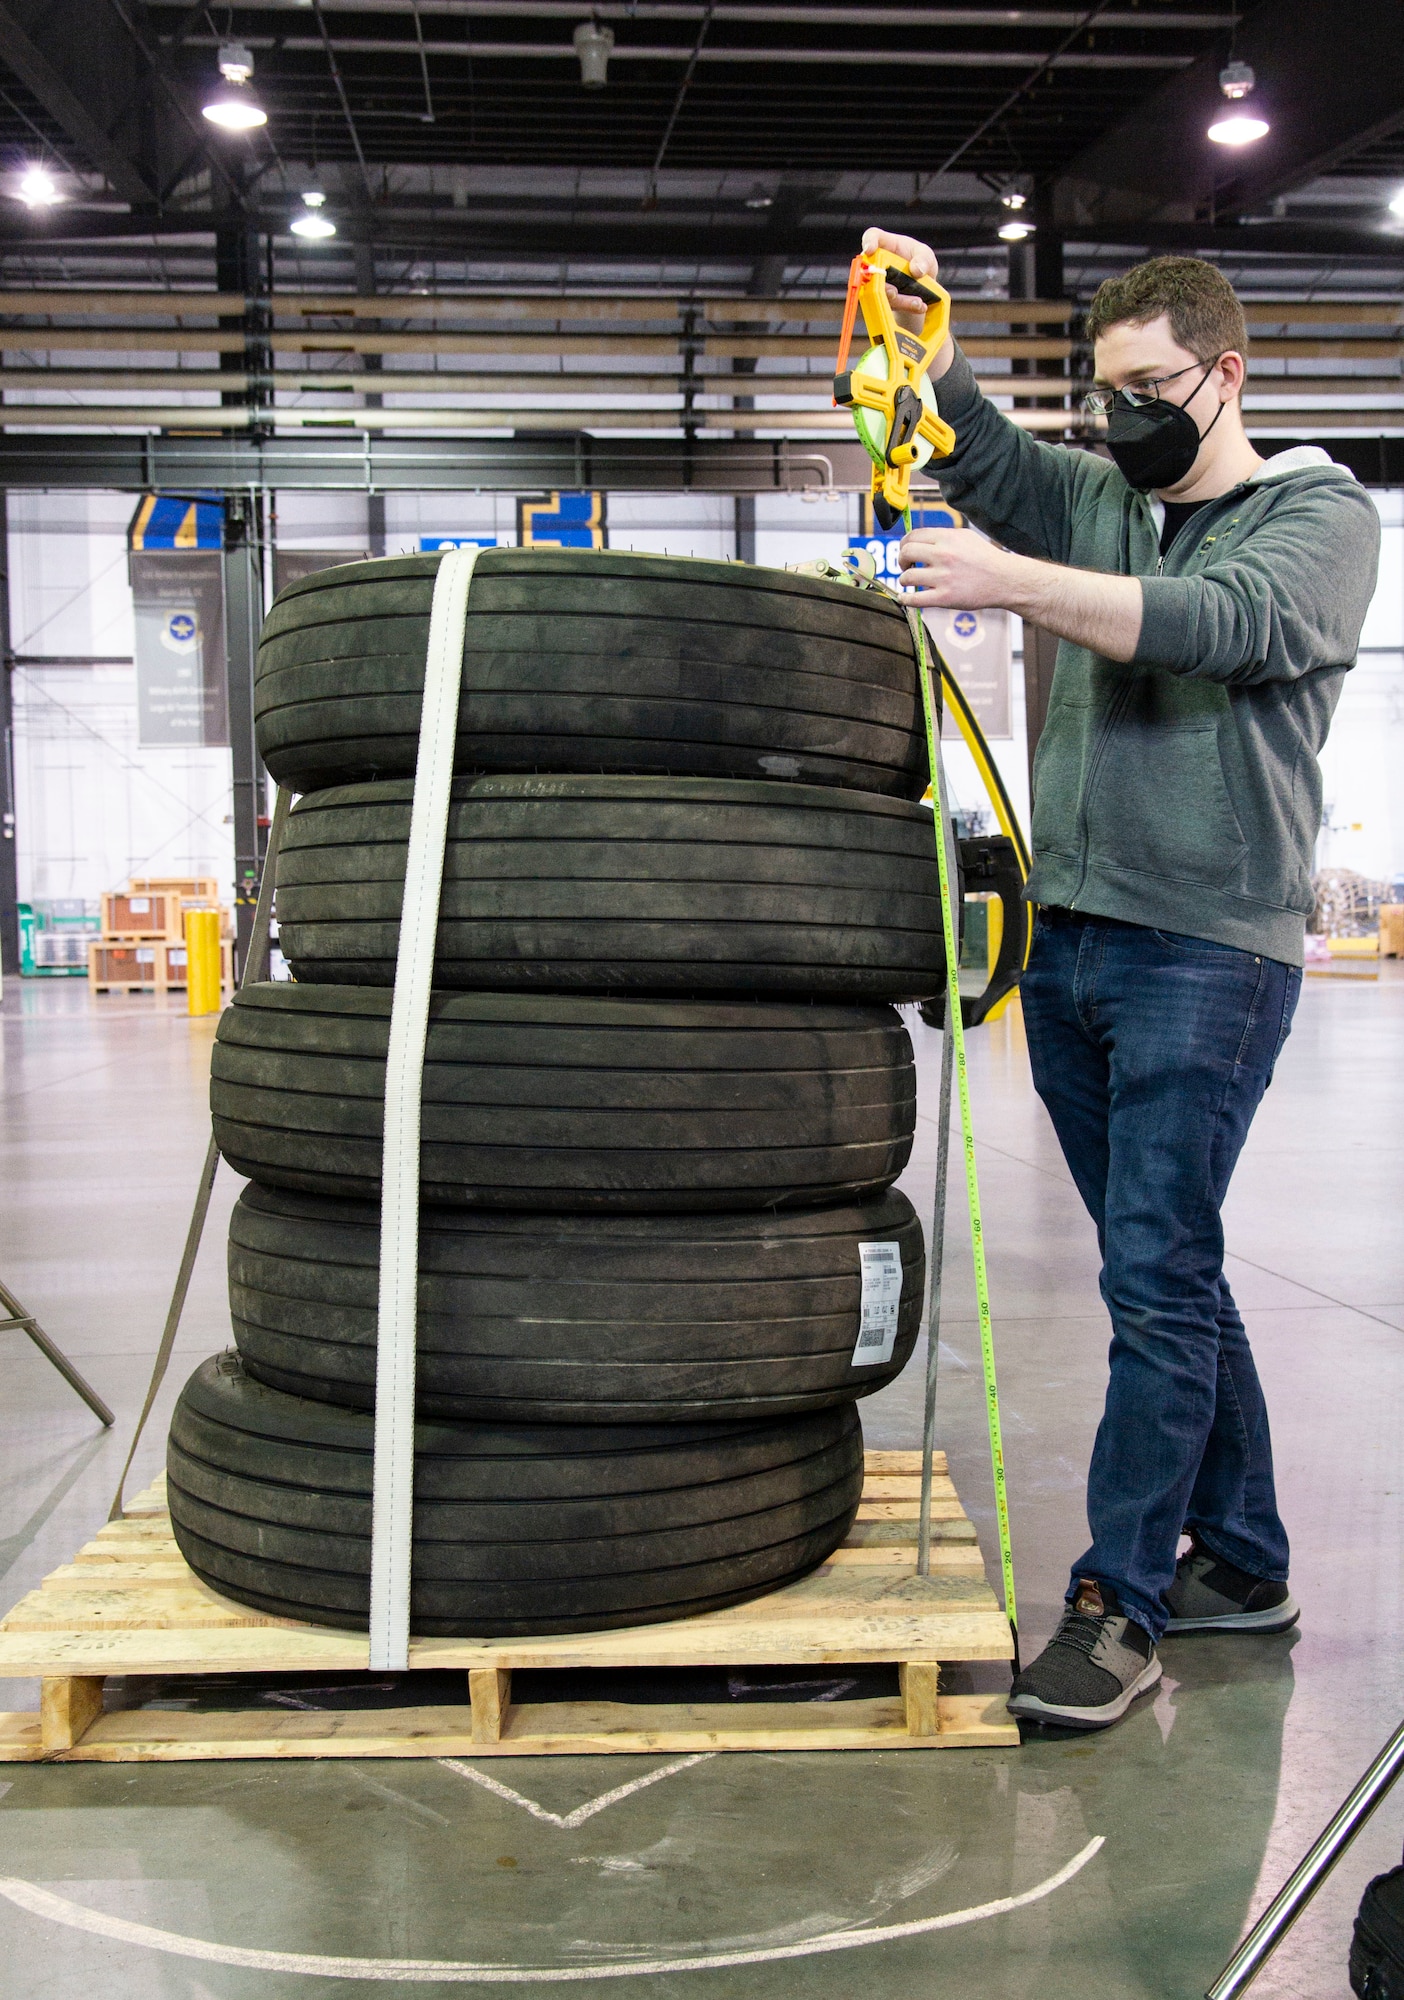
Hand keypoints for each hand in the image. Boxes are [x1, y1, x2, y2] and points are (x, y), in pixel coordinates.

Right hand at [861, 228, 938, 319]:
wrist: (923, 288)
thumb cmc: (920, 263)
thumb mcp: (926, 256)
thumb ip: (924, 259)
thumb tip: (916, 270)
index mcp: (886, 245)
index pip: (872, 236)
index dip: (868, 242)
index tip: (870, 250)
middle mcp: (876, 263)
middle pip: (870, 271)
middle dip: (880, 282)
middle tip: (893, 292)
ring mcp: (876, 282)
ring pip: (880, 292)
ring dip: (898, 299)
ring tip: (917, 302)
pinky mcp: (880, 299)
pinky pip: (888, 305)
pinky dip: (905, 307)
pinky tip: (919, 307)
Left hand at [897, 528, 1025, 610]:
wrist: (1004, 580)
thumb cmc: (985, 558)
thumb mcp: (965, 537)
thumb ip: (942, 536)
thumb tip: (919, 540)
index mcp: (947, 538)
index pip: (913, 536)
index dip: (904, 544)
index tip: (906, 552)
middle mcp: (943, 555)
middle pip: (906, 553)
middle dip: (901, 560)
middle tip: (906, 566)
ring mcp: (943, 577)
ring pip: (907, 577)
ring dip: (904, 580)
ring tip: (910, 582)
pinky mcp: (945, 598)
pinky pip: (915, 599)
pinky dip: (905, 599)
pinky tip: (905, 598)